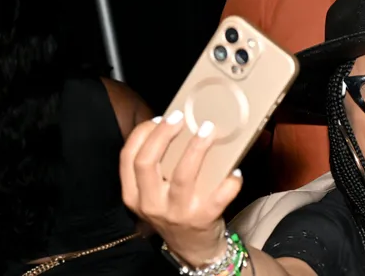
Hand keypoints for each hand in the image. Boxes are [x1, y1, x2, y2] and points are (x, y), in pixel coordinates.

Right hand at [119, 110, 242, 265]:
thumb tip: (172, 124)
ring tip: (208, 130)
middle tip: (179, 117)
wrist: (193, 247)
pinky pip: (219, 195)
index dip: (142, 134)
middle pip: (147, 162)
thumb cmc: (174, 210)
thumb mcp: (154, 193)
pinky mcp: (204, 217)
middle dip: (163, 135)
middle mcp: (151, 204)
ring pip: (183, 175)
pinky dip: (230, 180)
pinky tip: (235, 170)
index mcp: (134, 194)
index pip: (128, 158)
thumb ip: (156, 168)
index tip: (159, 118)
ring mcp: (177, 212)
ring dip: (196, 149)